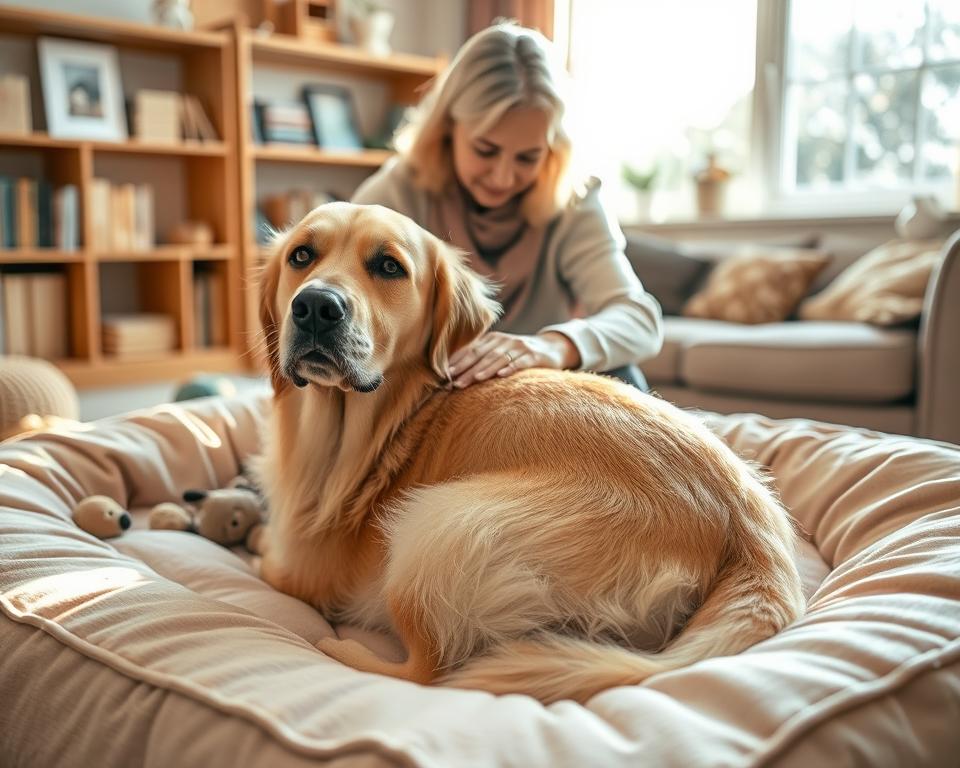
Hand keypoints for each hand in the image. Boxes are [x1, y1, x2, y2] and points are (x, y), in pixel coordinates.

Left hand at [447, 331, 579, 388]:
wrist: (549, 348)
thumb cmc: (517, 353)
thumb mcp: (499, 350)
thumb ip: (481, 357)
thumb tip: (453, 369)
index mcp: (493, 339)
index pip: (472, 351)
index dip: (459, 362)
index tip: (445, 375)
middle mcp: (504, 341)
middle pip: (483, 356)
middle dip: (468, 369)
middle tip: (455, 383)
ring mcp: (520, 347)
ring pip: (499, 359)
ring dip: (486, 369)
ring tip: (475, 379)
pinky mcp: (534, 356)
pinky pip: (521, 362)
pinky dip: (511, 368)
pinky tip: (502, 375)